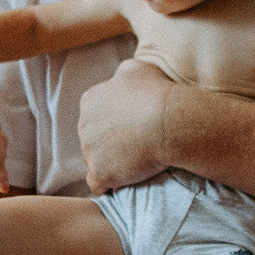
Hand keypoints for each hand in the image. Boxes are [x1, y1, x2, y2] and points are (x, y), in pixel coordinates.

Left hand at [77, 58, 175, 194]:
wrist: (171, 122)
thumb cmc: (157, 93)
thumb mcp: (136, 69)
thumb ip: (120, 75)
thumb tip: (119, 80)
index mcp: (90, 101)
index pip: (95, 116)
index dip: (112, 124)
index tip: (130, 128)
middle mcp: (83, 125)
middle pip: (92, 139)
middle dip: (109, 144)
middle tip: (135, 146)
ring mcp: (89, 151)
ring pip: (95, 162)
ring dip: (110, 164)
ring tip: (134, 164)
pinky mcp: (100, 173)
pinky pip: (98, 185)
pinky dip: (108, 185)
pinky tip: (122, 183)